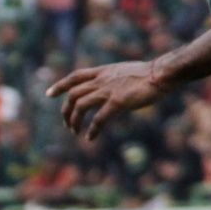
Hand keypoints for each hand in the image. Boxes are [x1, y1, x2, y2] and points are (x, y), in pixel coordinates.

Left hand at [47, 61, 169, 140]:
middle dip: (66, 111)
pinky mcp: (118, 102)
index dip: (60, 85)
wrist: (162, 73)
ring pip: (80, 106)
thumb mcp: (123, 72)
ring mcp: (108, 90)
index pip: (74, 77)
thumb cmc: (147, 74)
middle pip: (73, 95)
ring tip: (75, 132)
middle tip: (67, 124)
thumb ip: (110, 80)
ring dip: (74, 121)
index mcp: (102, 72)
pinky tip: (90, 137)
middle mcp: (101, 80)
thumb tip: (106, 90)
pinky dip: (92, 129)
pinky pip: (99, 119)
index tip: (49, 95)